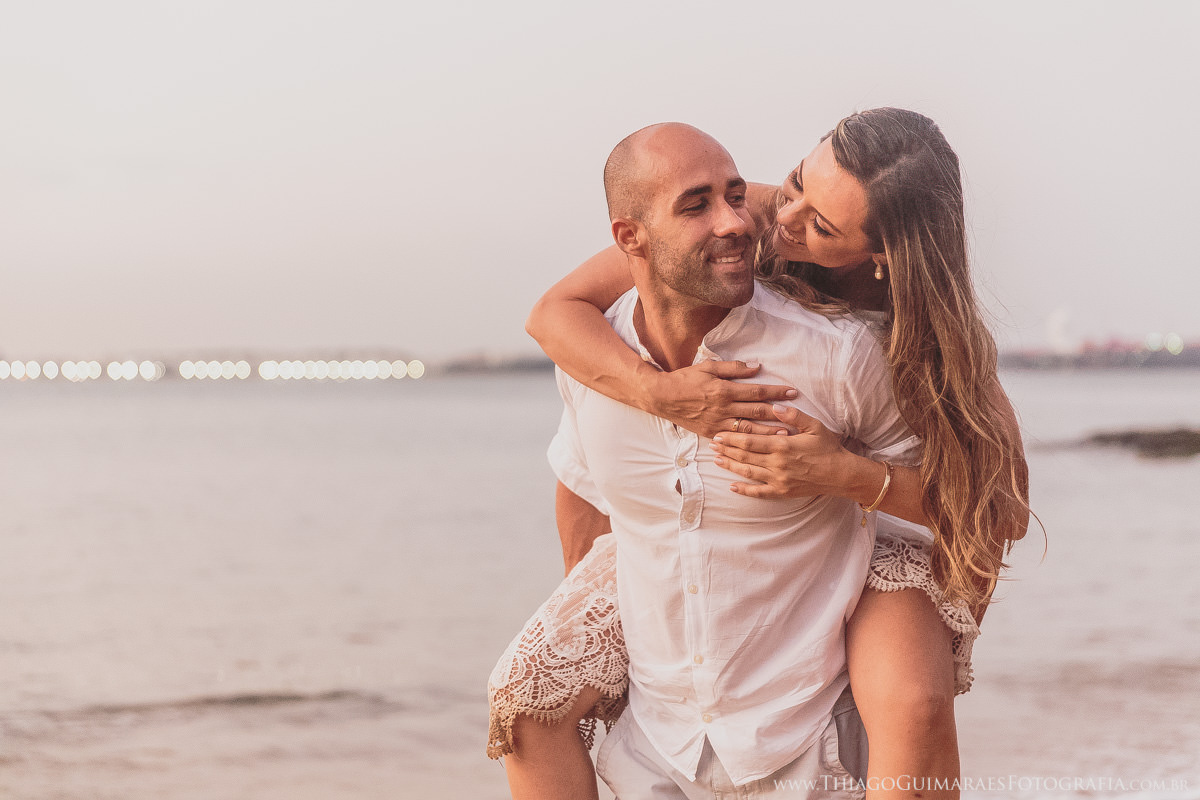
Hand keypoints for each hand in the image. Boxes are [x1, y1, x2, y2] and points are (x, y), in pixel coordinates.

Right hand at [649, 360, 796, 438]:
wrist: (662, 397)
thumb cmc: (685, 379)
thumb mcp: (709, 367)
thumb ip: (734, 368)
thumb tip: (756, 367)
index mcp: (724, 389)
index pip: (757, 391)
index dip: (776, 391)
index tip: (793, 392)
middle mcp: (723, 408)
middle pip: (757, 411)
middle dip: (779, 412)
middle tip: (798, 414)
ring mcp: (718, 423)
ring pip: (749, 429)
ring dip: (769, 432)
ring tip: (787, 434)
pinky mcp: (712, 433)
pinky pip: (734, 439)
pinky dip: (749, 442)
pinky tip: (762, 445)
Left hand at [710, 404, 853, 498]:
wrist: (841, 474)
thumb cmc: (828, 448)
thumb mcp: (814, 426)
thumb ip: (793, 415)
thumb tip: (775, 405)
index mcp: (783, 446)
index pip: (750, 441)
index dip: (732, 438)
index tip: (719, 434)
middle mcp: (777, 464)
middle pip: (745, 456)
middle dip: (726, 450)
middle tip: (712, 445)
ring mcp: (778, 480)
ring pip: (748, 473)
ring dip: (730, 466)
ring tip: (716, 461)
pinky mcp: (782, 492)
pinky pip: (759, 492)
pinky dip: (744, 490)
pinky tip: (732, 486)